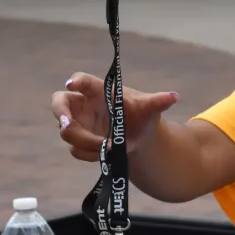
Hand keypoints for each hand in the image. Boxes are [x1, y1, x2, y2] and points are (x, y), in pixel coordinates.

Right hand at [51, 73, 180, 161]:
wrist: (139, 138)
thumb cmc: (140, 115)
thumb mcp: (149, 109)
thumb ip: (157, 102)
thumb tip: (174, 96)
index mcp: (98, 90)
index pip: (82, 81)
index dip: (76, 81)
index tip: (72, 84)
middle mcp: (83, 104)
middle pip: (60, 104)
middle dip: (63, 116)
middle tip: (68, 126)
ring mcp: (78, 123)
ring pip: (68, 132)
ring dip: (86, 142)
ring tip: (111, 147)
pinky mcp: (78, 141)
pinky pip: (76, 149)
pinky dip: (90, 154)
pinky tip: (108, 154)